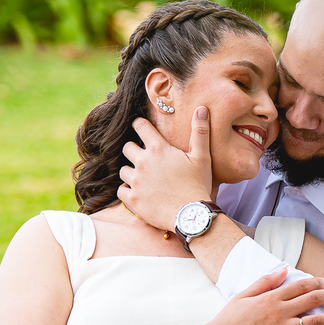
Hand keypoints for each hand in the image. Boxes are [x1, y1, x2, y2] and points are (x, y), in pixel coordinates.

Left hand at [119, 107, 212, 230]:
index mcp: (158, 149)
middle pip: (127, 148)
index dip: (140, 125)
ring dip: (132, 172)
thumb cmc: (198, 185)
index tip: (143, 129)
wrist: (191, 215)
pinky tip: (140, 193)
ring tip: (146, 179)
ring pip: (123, 170)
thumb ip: (200, 132)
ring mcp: (135, 181)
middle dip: (134, 150)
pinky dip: (128, 190)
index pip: (140, 126)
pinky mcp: (132, 199)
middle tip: (147, 159)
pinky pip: (121, 190)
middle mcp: (143, 162)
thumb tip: (201, 109)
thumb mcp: (202, 157)